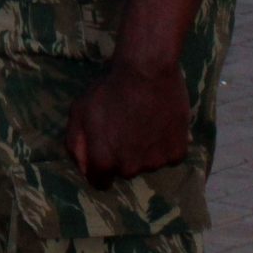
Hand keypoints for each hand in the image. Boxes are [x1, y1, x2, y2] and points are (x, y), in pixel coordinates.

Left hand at [64, 60, 191, 189]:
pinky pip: (169, 156)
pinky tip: (161, 124)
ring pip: (148, 164)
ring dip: (145, 150)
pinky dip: (165, 145)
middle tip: (126, 128)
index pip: (100, 182)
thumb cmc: (108, 89)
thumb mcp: (79, 112)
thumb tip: (83, 168)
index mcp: (104, 161)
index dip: (100, 169)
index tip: (106, 153)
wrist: (147, 70)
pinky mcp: (177, 153)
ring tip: (144, 122)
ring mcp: (155, 162)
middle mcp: (129, 169)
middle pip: (125, 171)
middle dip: (123, 156)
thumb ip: (76, 144)